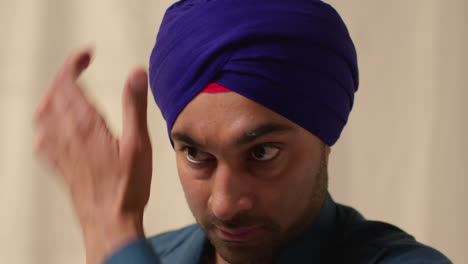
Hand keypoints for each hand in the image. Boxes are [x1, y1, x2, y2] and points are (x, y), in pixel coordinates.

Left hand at [35, 49, 152, 263]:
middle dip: (65, 75)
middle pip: (54, 94)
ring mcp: (58, 150)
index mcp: (85, 125)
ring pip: (43, 113)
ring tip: (67, 89)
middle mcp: (66, 134)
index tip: (87, 55)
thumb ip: (135, 105)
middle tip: (80, 67)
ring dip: (53, 95)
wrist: (109, 221)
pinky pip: (42, 137)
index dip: (74, 63)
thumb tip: (136, 73)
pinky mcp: (59, 165)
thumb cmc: (126, 186)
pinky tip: (56, 125)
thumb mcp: (139, 143)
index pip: (67, 82)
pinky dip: (46, 121)